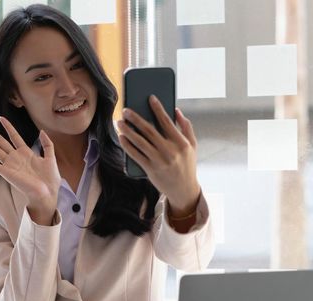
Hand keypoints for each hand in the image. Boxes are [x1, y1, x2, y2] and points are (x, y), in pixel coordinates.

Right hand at [0, 116, 60, 223]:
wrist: (47, 193)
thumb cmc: (50, 178)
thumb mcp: (51, 157)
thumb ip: (47, 144)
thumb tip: (42, 131)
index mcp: (26, 152)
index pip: (14, 136)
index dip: (7, 126)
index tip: (1, 118)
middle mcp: (16, 157)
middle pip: (2, 142)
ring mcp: (10, 165)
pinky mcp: (7, 173)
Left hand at [116, 95, 199, 211]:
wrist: (183, 190)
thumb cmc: (187, 164)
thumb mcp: (192, 146)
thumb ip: (186, 127)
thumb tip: (176, 110)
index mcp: (181, 143)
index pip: (167, 122)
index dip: (158, 109)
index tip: (150, 98)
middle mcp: (170, 151)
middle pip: (149, 131)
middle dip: (136, 119)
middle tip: (126, 110)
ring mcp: (159, 161)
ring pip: (140, 142)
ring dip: (127, 131)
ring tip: (120, 122)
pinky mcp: (150, 170)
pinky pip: (136, 155)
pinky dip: (127, 145)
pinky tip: (121, 137)